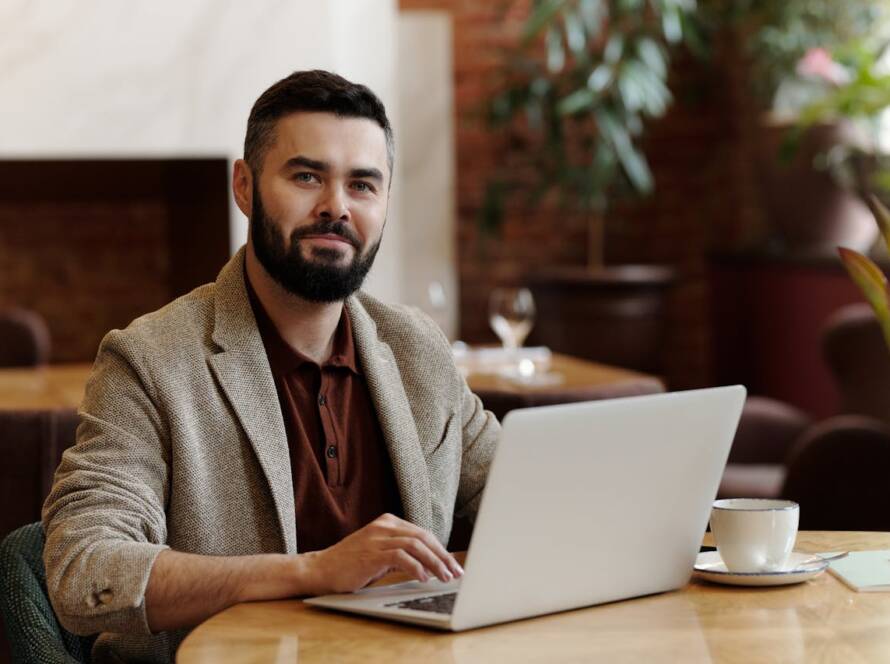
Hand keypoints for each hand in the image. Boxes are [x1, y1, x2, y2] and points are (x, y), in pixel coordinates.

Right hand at [299, 513, 463, 594]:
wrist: (320, 570)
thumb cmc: (350, 565)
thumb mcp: (379, 553)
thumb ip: (401, 553)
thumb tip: (430, 566)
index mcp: (388, 523)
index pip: (423, 534)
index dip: (441, 550)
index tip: (453, 565)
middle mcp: (384, 526)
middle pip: (423, 537)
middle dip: (443, 556)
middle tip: (456, 573)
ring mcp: (377, 538)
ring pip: (416, 545)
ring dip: (434, 563)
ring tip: (444, 578)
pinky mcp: (371, 553)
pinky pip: (401, 557)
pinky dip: (416, 567)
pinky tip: (423, 578)